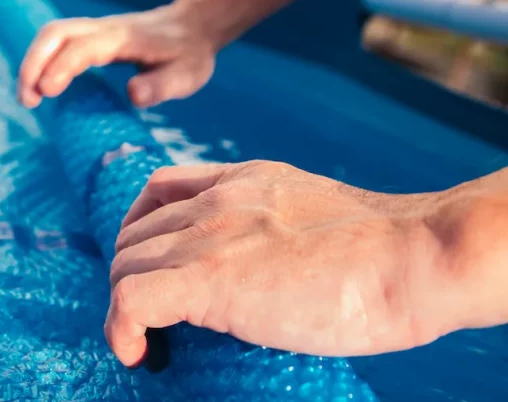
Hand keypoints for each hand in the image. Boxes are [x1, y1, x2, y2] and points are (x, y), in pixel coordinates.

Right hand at [16, 5, 219, 108]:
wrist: (191, 25)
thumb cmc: (188, 54)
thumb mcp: (186, 75)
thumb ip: (160, 86)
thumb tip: (133, 95)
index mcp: (124, 38)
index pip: (83, 47)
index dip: (62, 67)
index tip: (46, 92)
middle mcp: (103, 28)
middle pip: (56, 33)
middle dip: (33, 64)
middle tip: (27, 101)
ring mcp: (95, 29)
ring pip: (52, 34)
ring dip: (32, 62)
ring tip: (27, 98)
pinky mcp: (90, 35)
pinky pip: (57, 41)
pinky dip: (41, 61)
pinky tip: (39, 86)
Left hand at [104, 160, 474, 366]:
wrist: (413, 256)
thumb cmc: (385, 252)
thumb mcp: (312, 214)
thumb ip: (273, 228)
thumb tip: (264, 274)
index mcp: (241, 180)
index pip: (159, 191)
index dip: (142, 234)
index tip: (156, 272)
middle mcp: (215, 201)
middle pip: (133, 234)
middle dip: (131, 277)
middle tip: (154, 320)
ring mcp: (208, 237)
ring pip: (124, 265)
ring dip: (124, 307)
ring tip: (147, 343)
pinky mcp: (207, 278)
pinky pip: (130, 299)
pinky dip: (120, 328)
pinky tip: (137, 352)